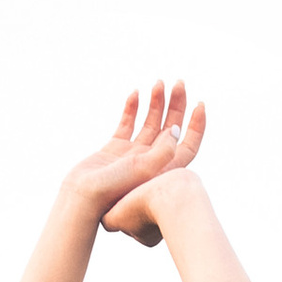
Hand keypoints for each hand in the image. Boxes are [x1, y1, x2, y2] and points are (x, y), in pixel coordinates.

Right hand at [59, 80, 207, 247]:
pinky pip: (127, 125)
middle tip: (179, 83)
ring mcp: (133, 154)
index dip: (196, 125)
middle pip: (169, 128)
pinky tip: (135, 93)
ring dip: (155, 103)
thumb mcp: (144, 168)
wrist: (82, 198)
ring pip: (149, 123)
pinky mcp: (115, 149)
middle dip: (176, 105)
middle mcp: (151, 161)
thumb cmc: (114, 189)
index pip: (187, 144)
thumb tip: (176, 129)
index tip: (200, 103)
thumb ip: (163, 149)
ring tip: (158, 83)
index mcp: (163, 168)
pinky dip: (131, 109)